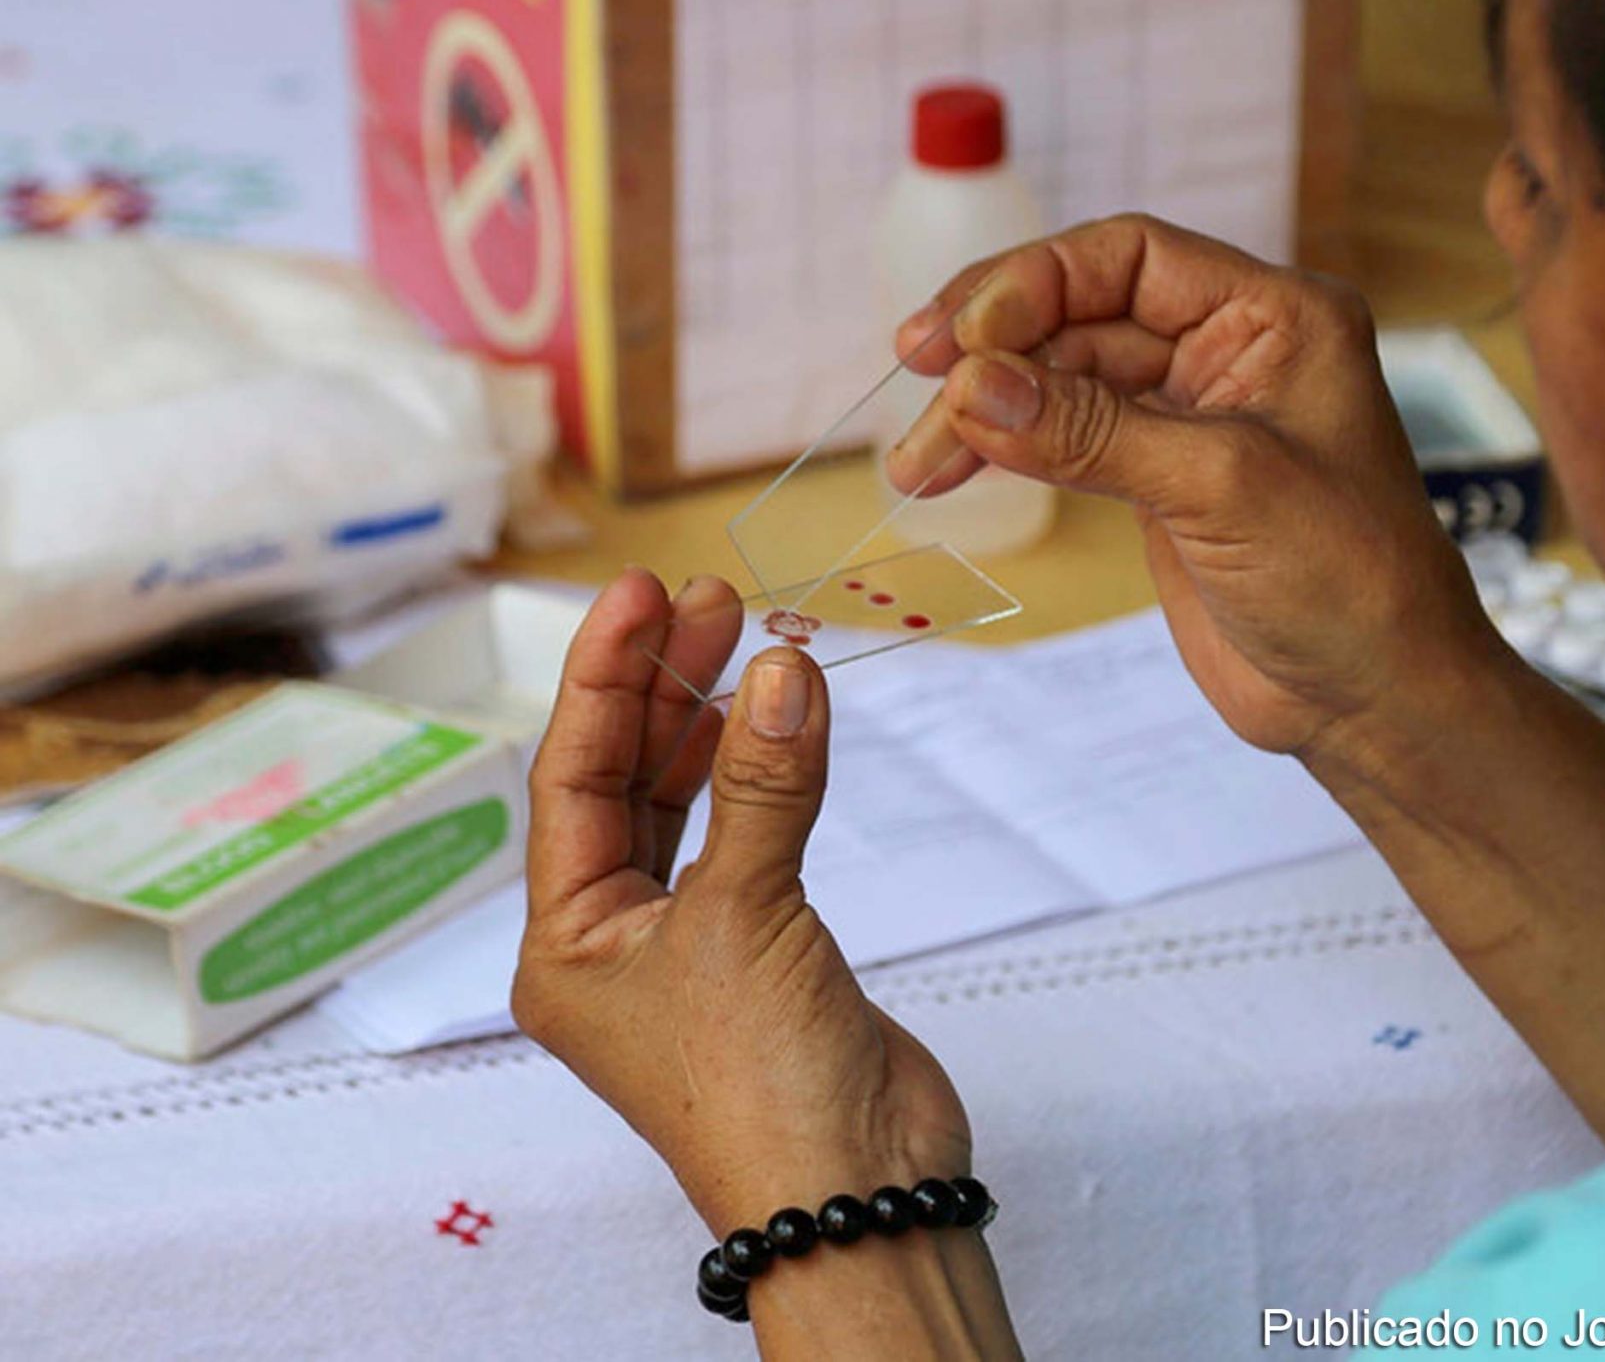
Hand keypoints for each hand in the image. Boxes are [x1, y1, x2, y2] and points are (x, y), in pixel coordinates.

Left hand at [516, 570, 971, 1235]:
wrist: (857, 1194)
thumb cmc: (761, 1088)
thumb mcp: (745, 917)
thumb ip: (761, 787)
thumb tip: (780, 670)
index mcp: (564, 945)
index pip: (569, 779)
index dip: (606, 677)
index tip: (642, 593)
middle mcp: (613, 943)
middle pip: (622, 784)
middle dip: (661, 689)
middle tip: (707, 600)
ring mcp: (688, 949)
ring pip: (684, 808)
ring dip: (713, 725)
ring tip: (748, 637)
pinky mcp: (761, 953)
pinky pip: (748, 839)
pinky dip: (765, 778)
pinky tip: (780, 721)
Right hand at [890, 214, 1502, 756]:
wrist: (1377, 698)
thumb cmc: (1349, 580)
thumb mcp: (1221, 487)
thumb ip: (1093, 430)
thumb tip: (973, 386)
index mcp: (1276, 316)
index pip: (1131, 258)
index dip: (1036, 281)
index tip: (962, 337)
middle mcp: (1230, 350)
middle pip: (1082, 312)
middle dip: (994, 346)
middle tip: (915, 374)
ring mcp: (1190, 417)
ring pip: (1061, 380)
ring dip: (983, 411)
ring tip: (914, 463)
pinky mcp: (1159, 481)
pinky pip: (1064, 440)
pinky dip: (1005, 450)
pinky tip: (948, 469)